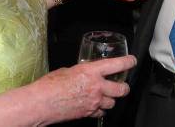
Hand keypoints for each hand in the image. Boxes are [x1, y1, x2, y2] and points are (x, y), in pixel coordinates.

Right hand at [0, 56, 136, 125]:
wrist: (41, 103)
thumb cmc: (51, 84)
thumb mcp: (69, 70)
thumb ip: (83, 71)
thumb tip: (87, 73)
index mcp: (92, 71)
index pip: (117, 65)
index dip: (128, 62)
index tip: (132, 61)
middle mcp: (96, 87)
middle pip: (122, 89)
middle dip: (124, 87)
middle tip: (122, 85)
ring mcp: (94, 102)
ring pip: (113, 102)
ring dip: (111, 99)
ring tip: (104, 95)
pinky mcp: (88, 113)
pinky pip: (101, 112)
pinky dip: (100, 109)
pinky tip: (94, 105)